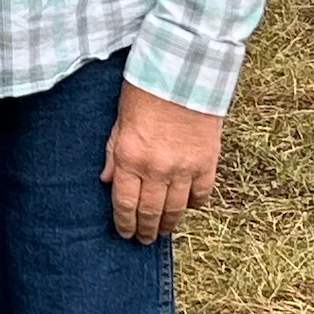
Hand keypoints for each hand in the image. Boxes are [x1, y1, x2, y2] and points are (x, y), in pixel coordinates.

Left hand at [101, 80, 223, 243]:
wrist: (183, 74)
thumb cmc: (144, 92)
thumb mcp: (119, 121)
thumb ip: (113, 153)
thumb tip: (106, 180)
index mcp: (130, 157)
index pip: (125, 203)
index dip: (124, 223)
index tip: (124, 233)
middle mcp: (157, 168)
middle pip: (150, 211)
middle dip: (145, 229)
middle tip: (143, 239)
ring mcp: (184, 168)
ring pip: (176, 209)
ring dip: (169, 223)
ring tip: (163, 230)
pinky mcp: (207, 163)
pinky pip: (201, 195)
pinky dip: (194, 204)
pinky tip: (188, 207)